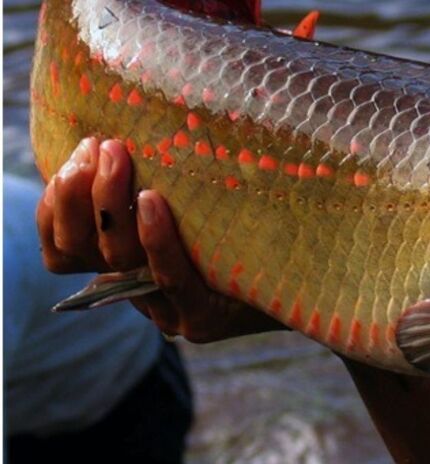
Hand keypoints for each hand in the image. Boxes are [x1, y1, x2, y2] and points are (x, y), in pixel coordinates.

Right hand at [37, 137, 284, 341]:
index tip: (79, 152)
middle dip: (80, 193)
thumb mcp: (195, 195)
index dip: (57, 203)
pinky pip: (169, 278)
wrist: (309, 275)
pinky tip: (152, 201)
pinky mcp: (202, 319)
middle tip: (100, 145)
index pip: (62, 246)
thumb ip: (159, 175)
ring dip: (112, 204)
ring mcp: (167, 309)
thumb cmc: (247, 221)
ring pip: (120, 259)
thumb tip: (128, 116)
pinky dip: (157, 238)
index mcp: (123, 262)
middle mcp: (137, 289)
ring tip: (118, 156)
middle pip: (82, 250)